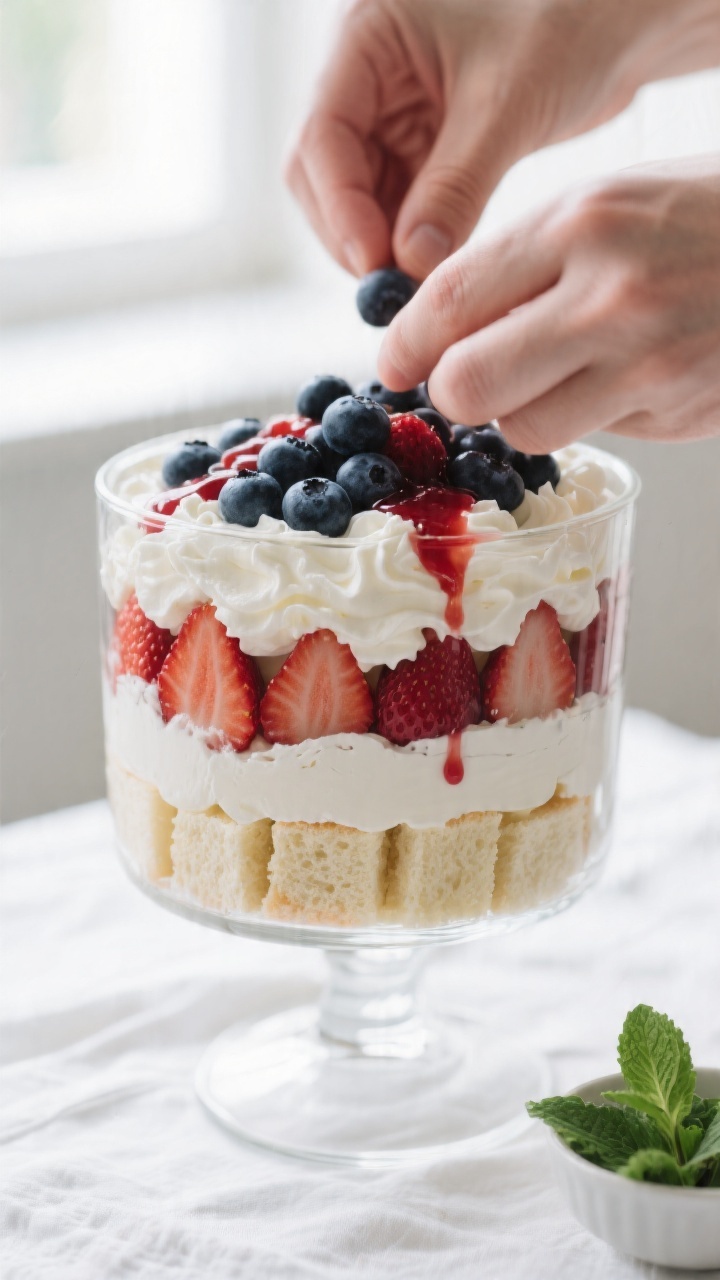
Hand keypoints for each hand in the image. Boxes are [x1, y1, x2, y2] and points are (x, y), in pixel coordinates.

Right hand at [285, 0, 719, 279]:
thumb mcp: (506, 107)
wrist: (616, 27)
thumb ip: (454, 187)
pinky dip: (409, 241)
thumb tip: (410, 264)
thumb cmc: (568, 27)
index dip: (340, 209)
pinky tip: (436, 265)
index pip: (323, 136)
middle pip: (324, 173)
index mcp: (366, 35)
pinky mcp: (418, 145)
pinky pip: (395, 206)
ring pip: (356, 198)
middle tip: (396, 289)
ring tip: (422, 283)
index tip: (374, 265)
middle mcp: (365, 72)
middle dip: (356, 234)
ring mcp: (388, 111)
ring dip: (383, 245)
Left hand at [378, 158, 719, 447]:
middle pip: (468, 386)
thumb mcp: (607, 204)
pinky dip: (589, 420)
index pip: (449, 300)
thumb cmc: (700, 217)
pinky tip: (621, 379)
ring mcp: (650, 365)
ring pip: (525, 430)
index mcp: (579, 224)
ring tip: (552, 379)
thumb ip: (522, 264)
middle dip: (452, 393)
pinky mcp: (680, 414)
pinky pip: (593, 437)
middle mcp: (610, 297)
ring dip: (520, 415)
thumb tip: (439, 333)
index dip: (406, 344)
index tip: (393, 362)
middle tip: (464, 382)